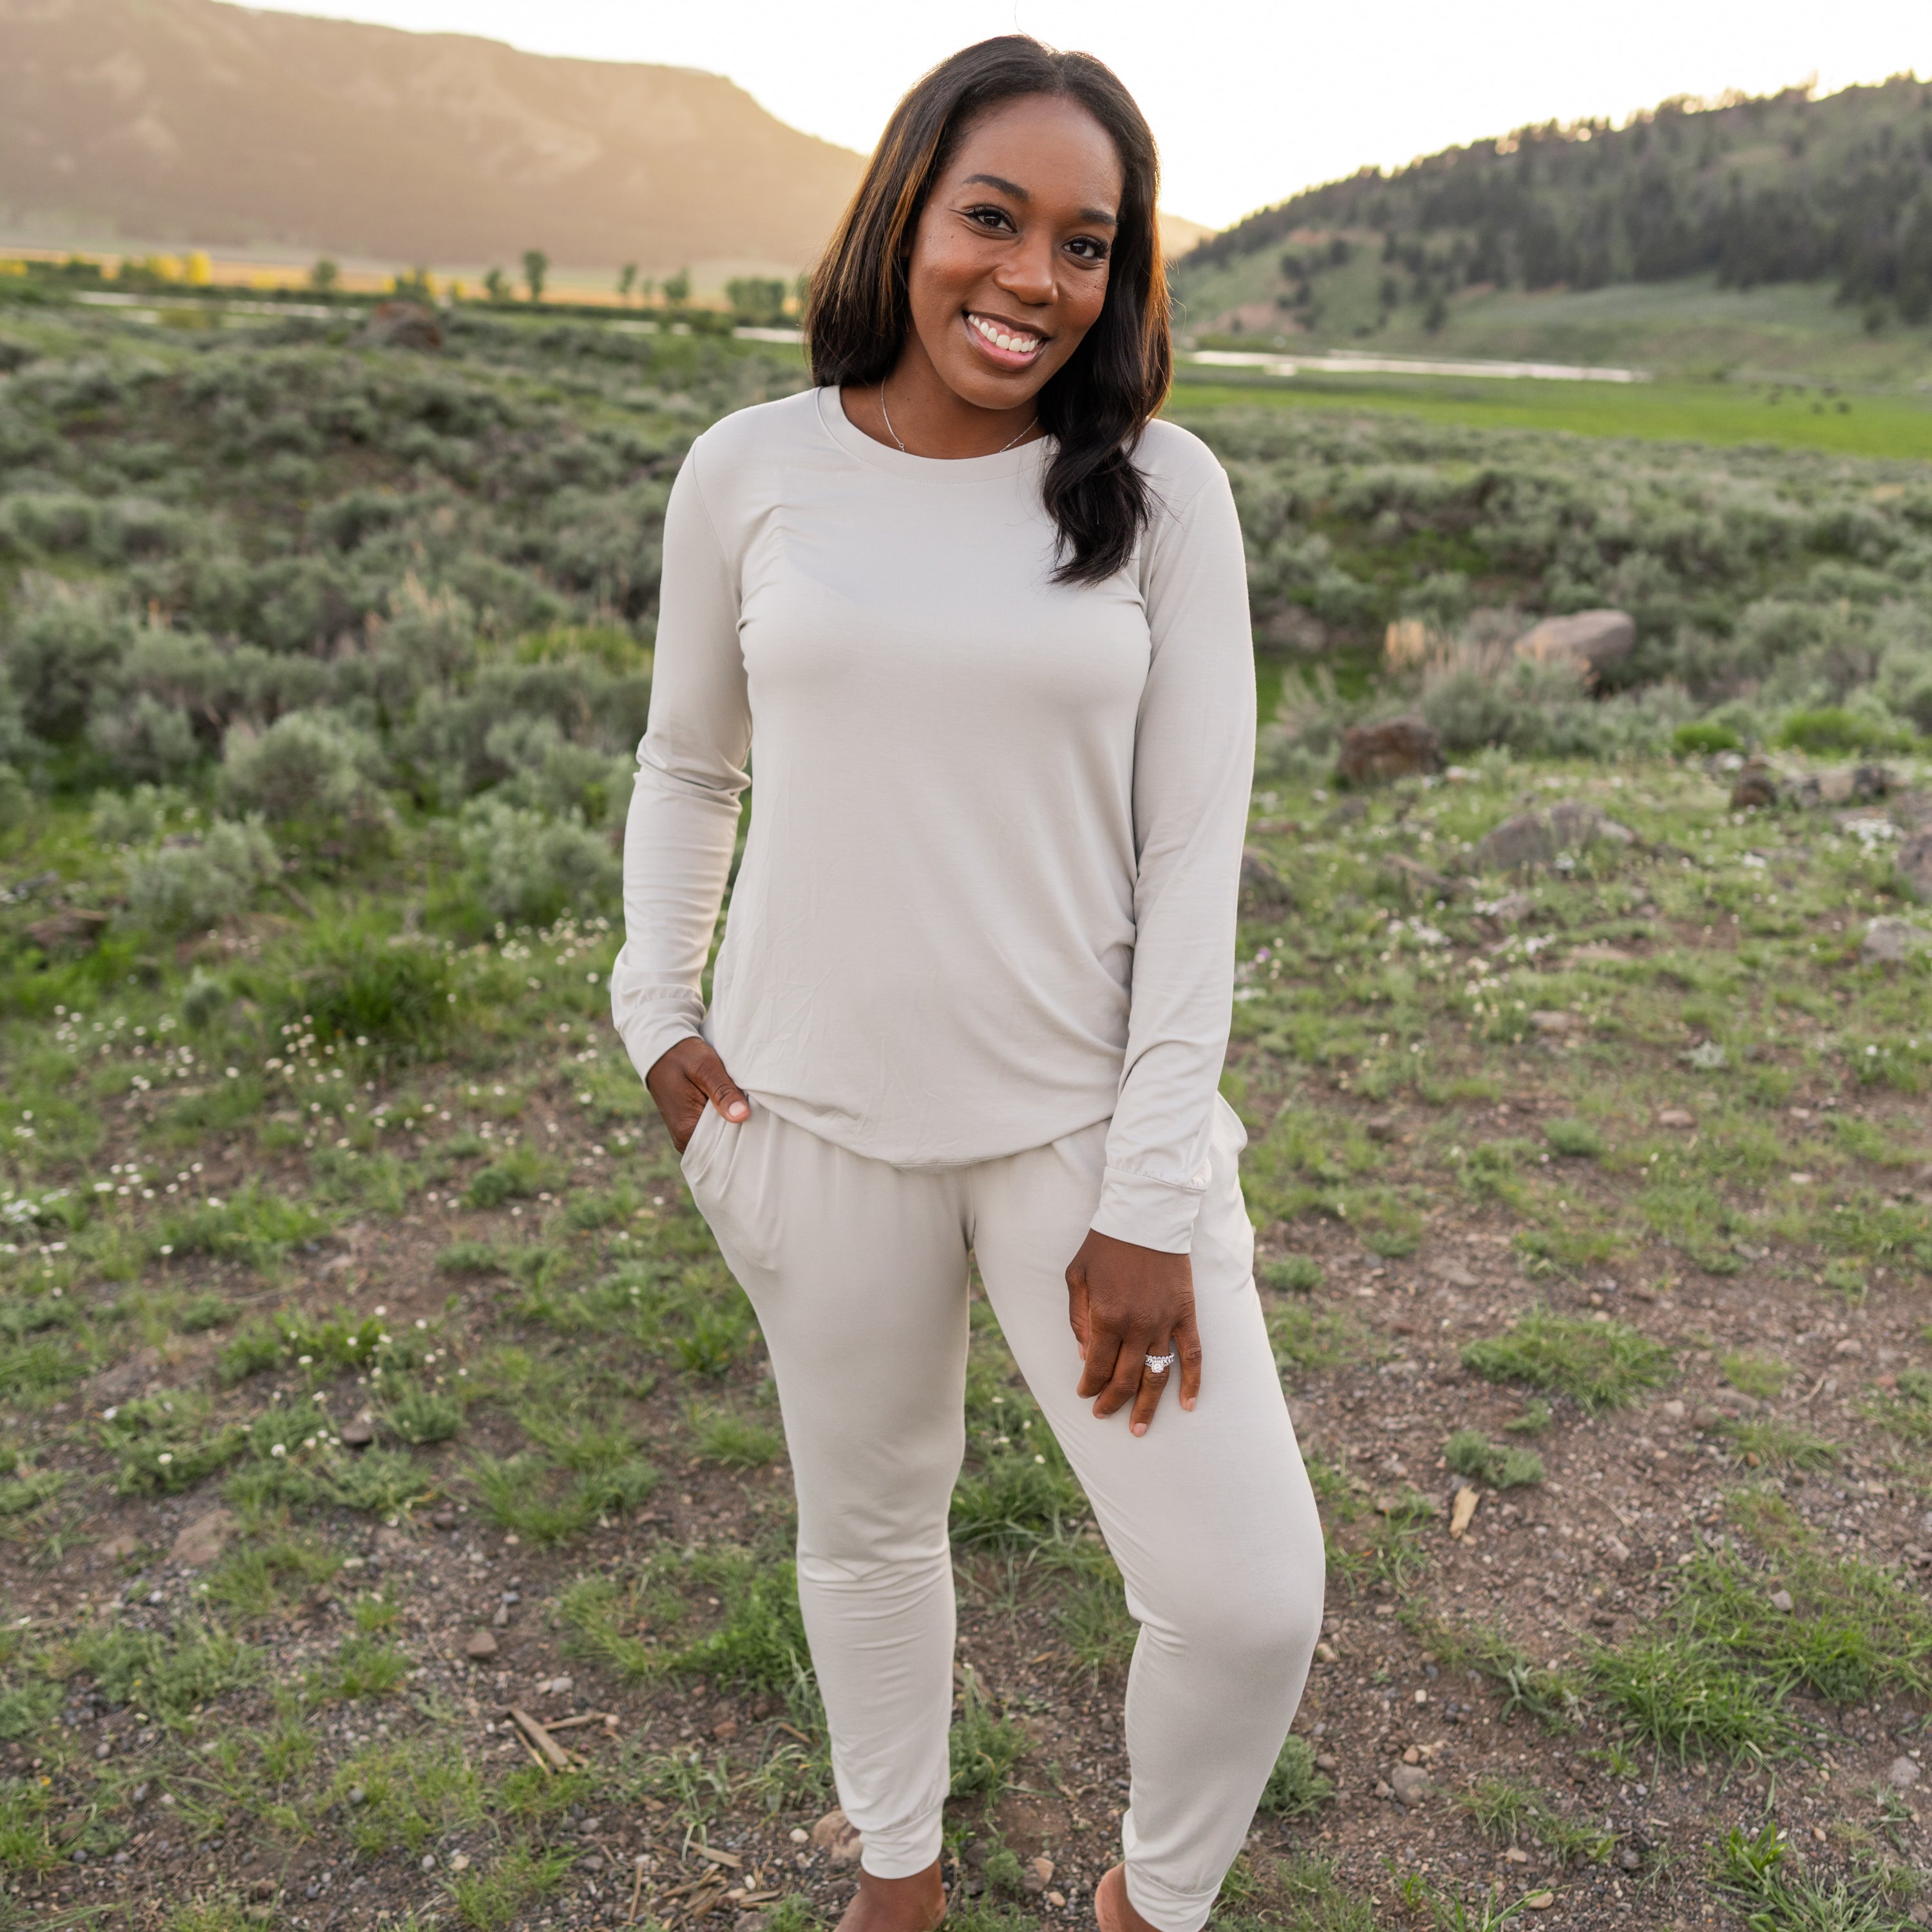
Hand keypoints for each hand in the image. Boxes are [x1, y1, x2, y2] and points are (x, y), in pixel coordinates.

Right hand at [645, 1036, 748, 1152]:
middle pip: (722, 1145)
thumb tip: (742, 1116)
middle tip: (754, 1108)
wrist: (660, 1050)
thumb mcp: (705, 1068)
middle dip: (740, 1129)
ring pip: (719, 1138)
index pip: (725, 1147)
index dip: (744, 1132)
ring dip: (732, 1123)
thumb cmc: (682, 1055)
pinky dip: (724, 1119)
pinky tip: (732, 1105)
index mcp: (686, 1131)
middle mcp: (684, 1140)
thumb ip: (723, 1092)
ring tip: (744, 1105)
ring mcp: (686, 1135)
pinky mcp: (689, 1128)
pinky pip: (713, 1131)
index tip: (757, 1116)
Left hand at [1065, 1229, 1201, 1435]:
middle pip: (1126, 1378)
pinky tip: (1188, 1406)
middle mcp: (1137, 1326)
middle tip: (1103, 1415)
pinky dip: (1193, 1383)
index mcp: (1107, 1317)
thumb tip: (1086, 1356)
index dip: (1090, 1385)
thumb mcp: (1076, 1277)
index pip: (1098, 1366)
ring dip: (1148, 1406)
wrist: (1146, 1216)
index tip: (1084, 1394)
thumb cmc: (1105, 1244)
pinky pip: (1193, 1355)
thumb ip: (1079, 1320)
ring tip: (1139, 1430)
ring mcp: (1165, 1322)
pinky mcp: (1186, 1315)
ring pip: (1157, 1375)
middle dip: (1112, 1402)